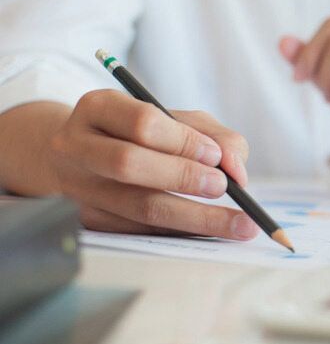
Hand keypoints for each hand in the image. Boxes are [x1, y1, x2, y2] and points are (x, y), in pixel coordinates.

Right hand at [48, 90, 256, 238]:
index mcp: (98, 108)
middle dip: (183, 176)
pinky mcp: (86, 221)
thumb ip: (213, 136)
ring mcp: (77, 186)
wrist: (77, 157)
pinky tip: (211, 234)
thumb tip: (236, 170)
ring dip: (195, 218)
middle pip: (129, 164)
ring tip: (238, 224)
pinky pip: (140, 231)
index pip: (143, 123)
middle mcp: (77, 146)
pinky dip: (181, 233)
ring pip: (137, 207)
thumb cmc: (139, 134)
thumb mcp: (175, 120)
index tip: (216, 157)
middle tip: (223, 188)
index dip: (183, 141)